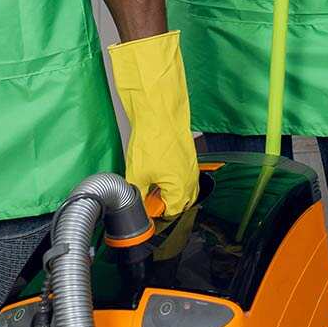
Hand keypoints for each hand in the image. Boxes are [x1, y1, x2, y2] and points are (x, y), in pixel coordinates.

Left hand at [108, 31, 199, 214]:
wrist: (159, 113)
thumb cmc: (152, 140)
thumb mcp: (137, 174)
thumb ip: (138, 194)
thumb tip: (136, 203)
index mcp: (181, 189)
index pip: (173, 211)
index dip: (156, 213)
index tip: (144, 209)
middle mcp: (191, 179)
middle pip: (182, 202)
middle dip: (165, 203)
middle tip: (147, 199)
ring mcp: (191, 166)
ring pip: (184, 188)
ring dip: (169, 191)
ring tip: (151, 185)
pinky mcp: (188, 155)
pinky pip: (184, 174)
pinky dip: (173, 178)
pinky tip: (158, 171)